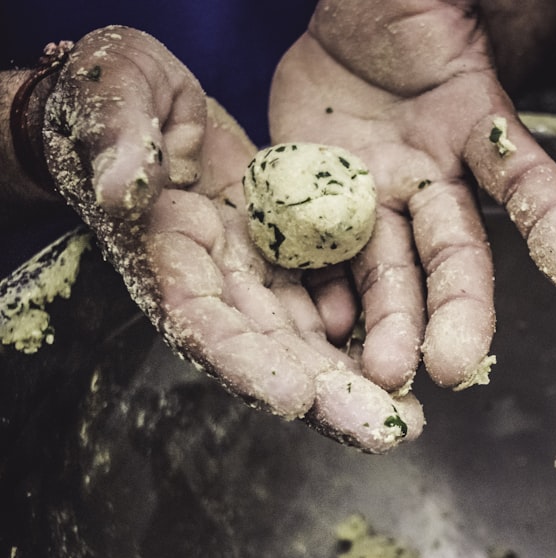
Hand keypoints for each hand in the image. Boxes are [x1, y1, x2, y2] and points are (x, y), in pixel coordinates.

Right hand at [43, 26, 422, 451]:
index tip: (293, 397)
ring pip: (302, 337)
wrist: (149, 102)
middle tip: (383, 432)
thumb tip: (120, 187)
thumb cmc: (117, 90)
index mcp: (161, 248)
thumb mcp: (112, 91)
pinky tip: (401, 363)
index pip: (199, 315)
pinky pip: (323, 299)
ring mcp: (251, 271)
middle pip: (265, 349)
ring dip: (351, 382)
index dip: (243, 360)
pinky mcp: (284, 254)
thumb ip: (116, 134)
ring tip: (405, 417)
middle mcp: (211, 276)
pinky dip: (359, 332)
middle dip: (322, 395)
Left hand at [269, 0, 555, 391]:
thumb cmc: (423, 15)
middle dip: (457, 312)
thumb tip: (550, 169)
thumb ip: (497, 96)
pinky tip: (323, 326)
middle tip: (452, 365)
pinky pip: (317, 249)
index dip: (550, 220)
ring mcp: (374, 198)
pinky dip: (322, 291)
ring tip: (385, 369)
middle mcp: (432, 183)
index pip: (524, 182)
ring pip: (389, 268)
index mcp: (482, 139)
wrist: (356, 17)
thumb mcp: (461, 41)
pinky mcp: (318, 201)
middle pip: (452, 254)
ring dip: (389, 322)